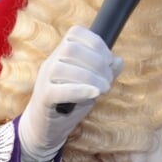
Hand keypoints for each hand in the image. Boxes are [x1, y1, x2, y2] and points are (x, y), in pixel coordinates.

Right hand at [17, 26, 122, 157]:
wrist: (46, 128)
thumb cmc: (70, 103)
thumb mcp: (91, 84)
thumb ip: (104, 72)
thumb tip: (118, 61)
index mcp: (62, 53)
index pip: (76, 33)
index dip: (97, 43)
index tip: (109, 60)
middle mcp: (51, 62)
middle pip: (71, 49)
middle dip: (97, 62)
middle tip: (108, 79)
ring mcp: (44, 79)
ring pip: (63, 68)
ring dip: (91, 77)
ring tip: (104, 89)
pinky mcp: (43, 98)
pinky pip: (58, 90)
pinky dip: (80, 90)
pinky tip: (94, 93)